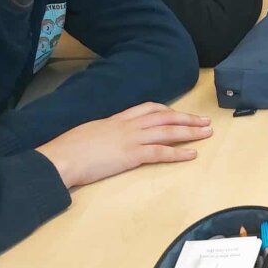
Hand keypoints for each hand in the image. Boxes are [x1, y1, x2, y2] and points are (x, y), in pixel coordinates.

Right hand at [36, 103, 211, 189]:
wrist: (60, 158)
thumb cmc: (67, 150)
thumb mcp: (87, 134)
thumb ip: (101, 134)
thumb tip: (105, 140)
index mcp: (115, 120)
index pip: (147, 109)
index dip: (166, 110)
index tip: (178, 112)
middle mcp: (127, 125)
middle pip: (164, 117)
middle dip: (186, 118)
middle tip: (205, 120)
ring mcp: (131, 139)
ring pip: (168, 131)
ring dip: (190, 132)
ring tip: (207, 133)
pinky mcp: (132, 155)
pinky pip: (161, 152)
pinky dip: (179, 152)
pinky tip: (192, 154)